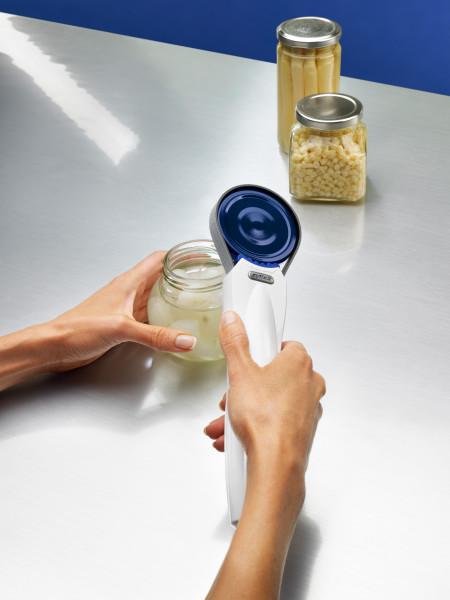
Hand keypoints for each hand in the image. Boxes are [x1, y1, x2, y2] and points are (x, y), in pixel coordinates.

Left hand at [47, 251, 196, 370]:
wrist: (56, 346)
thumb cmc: (77, 328)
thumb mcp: (121, 329)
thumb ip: (156, 335)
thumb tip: (185, 339)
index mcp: (128, 283)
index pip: (158, 259)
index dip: (179, 255)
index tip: (198, 256)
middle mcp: (128, 292)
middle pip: (161, 276)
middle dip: (182, 275)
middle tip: (202, 278)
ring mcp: (126, 308)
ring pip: (156, 296)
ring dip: (174, 296)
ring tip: (193, 298)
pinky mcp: (124, 324)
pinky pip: (150, 315)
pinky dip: (164, 317)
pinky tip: (172, 324)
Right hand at [204, 311, 325, 599]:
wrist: (275, 464)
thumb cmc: (265, 419)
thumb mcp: (239, 373)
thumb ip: (235, 342)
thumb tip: (233, 320)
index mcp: (299, 363)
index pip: (284, 344)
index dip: (262, 351)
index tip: (247, 356)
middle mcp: (309, 384)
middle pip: (272, 377)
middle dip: (244, 389)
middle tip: (229, 396)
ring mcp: (308, 409)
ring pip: (270, 403)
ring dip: (244, 411)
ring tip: (222, 424)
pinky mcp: (302, 430)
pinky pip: (274, 422)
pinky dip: (254, 427)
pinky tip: (233, 438)